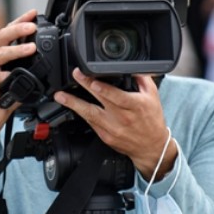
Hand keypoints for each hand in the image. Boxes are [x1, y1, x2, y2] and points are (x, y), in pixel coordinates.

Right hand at [0, 9, 38, 147]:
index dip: (20, 20)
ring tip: (31, 47)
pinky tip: (13, 75)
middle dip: (18, 29)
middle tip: (32, 26)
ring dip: (17, 49)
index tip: (33, 13)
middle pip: (2, 36)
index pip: (8, 31)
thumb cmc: (3, 94)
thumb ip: (26, 64)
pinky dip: (6, 75)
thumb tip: (44, 54)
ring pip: (1, 53)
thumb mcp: (18, 75)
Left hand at [53, 69, 176, 180]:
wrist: (151, 147)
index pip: (117, 96)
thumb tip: (131, 67)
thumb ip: (143, 79)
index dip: (103, 89)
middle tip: (74, 76)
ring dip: (73, 104)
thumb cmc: (152, 120)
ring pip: (89, 115)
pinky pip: (90, 123)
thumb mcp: (153, 96)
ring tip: (60, 96)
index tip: (91, 80)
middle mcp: (122, 118)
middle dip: (85, 87)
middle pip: (100, 102)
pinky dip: (80, 113)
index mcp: (135, 106)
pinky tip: (71, 106)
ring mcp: (112, 129)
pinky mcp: (105, 136)